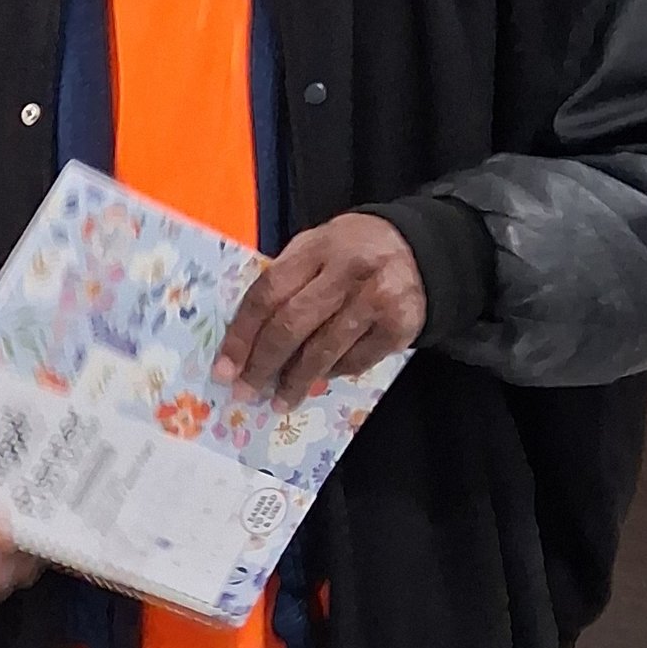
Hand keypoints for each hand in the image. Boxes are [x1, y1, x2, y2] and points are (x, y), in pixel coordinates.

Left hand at [215, 212, 425, 403]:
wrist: (421, 250)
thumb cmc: (353, 251)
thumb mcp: (317, 247)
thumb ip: (286, 279)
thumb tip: (247, 336)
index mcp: (317, 248)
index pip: (268, 293)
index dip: (242, 334)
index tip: (225, 367)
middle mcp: (347, 272)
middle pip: (292, 325)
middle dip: (263, 364)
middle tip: (245, 390)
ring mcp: (376, 300)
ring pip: (324, 350)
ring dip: (296, 381)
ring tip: (279, 400)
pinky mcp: (399, 327)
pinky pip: (356, 361)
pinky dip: (333, 373)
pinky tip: (320, 379)